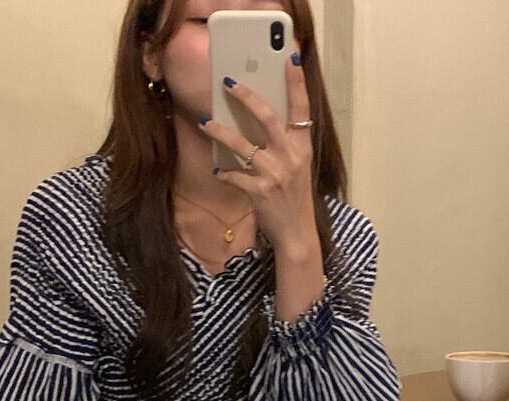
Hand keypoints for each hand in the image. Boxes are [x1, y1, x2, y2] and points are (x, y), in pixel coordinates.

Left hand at [198, 53, 319, 257]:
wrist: (297, 234)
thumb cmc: (295, 199)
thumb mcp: (298, 168)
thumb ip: (285, 145)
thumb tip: (262, 121)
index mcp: (303, 148)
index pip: (302, 109)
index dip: (296, 83)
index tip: (289, 59)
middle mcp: (290, 157)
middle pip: (267, 117)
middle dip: (246, 96)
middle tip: (228, 83)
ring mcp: (274, 174)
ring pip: (241, 144)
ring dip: (219, 131)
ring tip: (205, 122)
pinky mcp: (259, 191)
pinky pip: (234, 175)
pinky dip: (224, 172)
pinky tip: (219, 171)